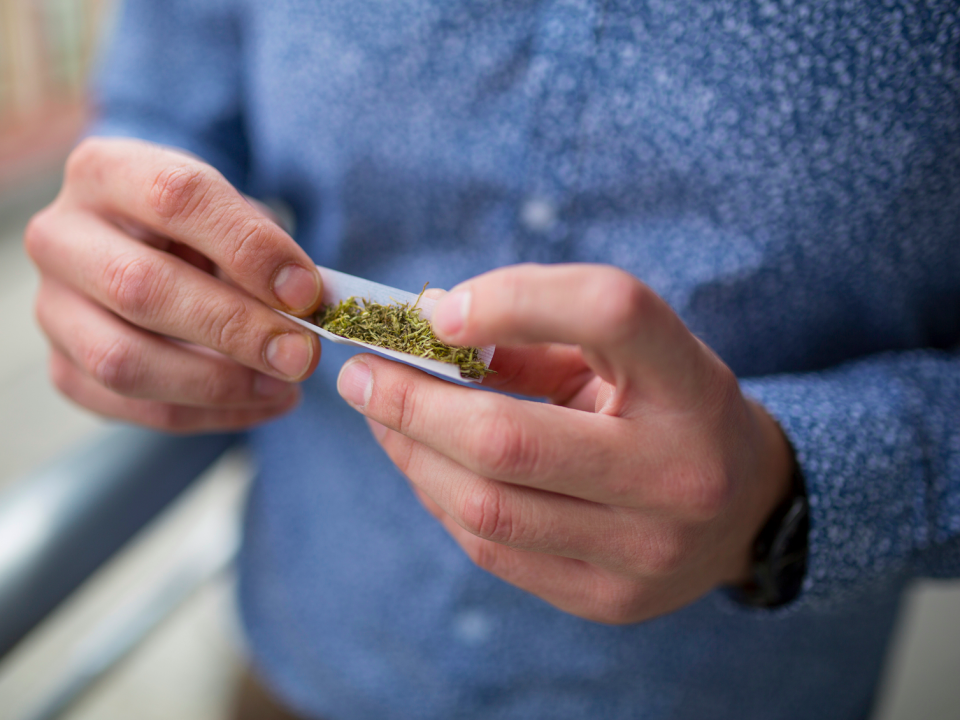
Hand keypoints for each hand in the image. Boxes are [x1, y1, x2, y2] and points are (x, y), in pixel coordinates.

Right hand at [25, 137, 322, 430]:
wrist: (148, 252)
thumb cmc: (202, 231)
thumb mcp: (233, 216)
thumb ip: (265, 250)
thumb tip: (309, 305)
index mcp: (106, 172)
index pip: (175, 197)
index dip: (248, 247)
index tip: (306, 292)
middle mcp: (62, 237)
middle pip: (140, 286)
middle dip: (235, 326)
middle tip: (302, 353)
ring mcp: (53, 308)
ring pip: (124, 360)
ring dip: (220, 382)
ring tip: (287, 384)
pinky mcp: (63, 369)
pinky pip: (134, 408)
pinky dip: (209, 414)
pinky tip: (264, 404)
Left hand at [337, 264, 793, 623]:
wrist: (746, 509)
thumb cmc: (670, 406)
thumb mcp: (630, 351)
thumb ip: (540, 328)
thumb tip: (427, 328)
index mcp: (692, 385)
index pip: (610, 313)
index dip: (512, 299)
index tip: (435, 312)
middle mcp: (677, 474)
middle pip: (509, 439)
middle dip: (410, 404)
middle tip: (359, 376)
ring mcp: (643, 551)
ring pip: (486, 507)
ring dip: (412, 455)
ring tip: (381, 418)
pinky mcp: (610, 600)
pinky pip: (493, 551)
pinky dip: (443, 499)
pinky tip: (425, 466)